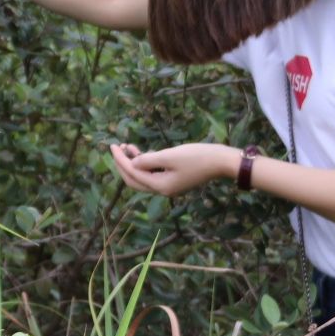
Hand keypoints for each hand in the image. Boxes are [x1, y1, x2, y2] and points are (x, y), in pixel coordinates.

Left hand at [108, 142, 238, 197]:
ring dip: (133, 162)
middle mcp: (163, 189)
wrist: (221, 161)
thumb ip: (148, 160)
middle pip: (134, 180)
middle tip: (116, 148)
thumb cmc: (197, 156)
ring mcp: (169, 185)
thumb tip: (131, 163)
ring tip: (126, 146)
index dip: (120, 160)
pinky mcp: (174, 179)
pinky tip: (140, 151)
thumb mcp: (170, 156)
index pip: (133, 174)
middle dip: (122, 165)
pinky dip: (145, 163)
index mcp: (160, 186)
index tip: (113, 146)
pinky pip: (153, 173)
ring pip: (143, 177)